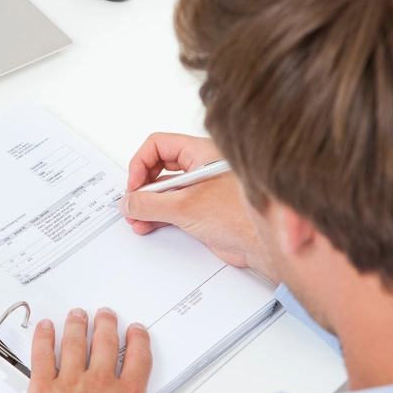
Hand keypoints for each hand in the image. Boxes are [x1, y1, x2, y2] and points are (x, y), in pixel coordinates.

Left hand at [19, 308, 193, 392]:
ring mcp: (70, 382)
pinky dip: (44, 338)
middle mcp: (100, 382)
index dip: (138, 339)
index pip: (138, 357)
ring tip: (78, 315)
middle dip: (107, 324)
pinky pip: (42, 356)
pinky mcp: (43, 388)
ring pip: (74, 343)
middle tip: (106, 314)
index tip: (136, 331)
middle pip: (105, 343)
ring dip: (77, 325)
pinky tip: (45, 328)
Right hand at [118, 133, 276, 282]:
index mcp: (200, 153)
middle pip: (158, 167)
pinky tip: (147, 225)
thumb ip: (151, 204)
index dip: (141, 163)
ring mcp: (199, 190)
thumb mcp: (186, 207)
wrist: (263, 246)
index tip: (134, 184)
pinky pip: (170, 208)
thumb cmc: (242, 218)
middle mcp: (199, 168)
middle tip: (132, 202)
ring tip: (135, 218)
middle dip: (141, 186)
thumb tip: (130, 202)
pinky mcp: (200, 210)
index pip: (158, 145)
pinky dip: (156, 216)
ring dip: (146, 204)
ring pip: (163, 190)